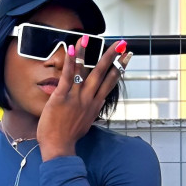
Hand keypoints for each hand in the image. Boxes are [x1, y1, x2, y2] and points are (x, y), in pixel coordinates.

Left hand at [37, 38, 131, 158]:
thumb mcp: (86, 122)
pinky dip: (69, 62)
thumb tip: (99, 101)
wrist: (59, 147)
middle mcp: (88, 99)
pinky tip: (70, 49)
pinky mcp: (61, 97)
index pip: (110, 82)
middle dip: (112, 57)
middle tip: (121, 43)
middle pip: (103, 73)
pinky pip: (66, 76)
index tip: (126, 57)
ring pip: (85, 71)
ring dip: (88, 53)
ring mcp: (76, 97)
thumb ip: (92, 110)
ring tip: (91, 37)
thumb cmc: (69, 137)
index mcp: (95, 104)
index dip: (119, 68)